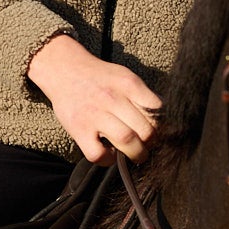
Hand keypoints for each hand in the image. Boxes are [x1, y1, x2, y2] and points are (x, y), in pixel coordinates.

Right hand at [27, 34, 162, 164]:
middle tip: (149, 146)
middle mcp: (113, 98)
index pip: (157, 111)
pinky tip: (110, 152)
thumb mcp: (125, 77)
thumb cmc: (100, 77)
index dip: (163, 127)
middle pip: (146, 129)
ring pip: (126, 141)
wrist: (64, 69)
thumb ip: (143, 96)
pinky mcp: (78, 129)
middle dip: (152, 143)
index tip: (160, 133)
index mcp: (129, 84)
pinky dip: (108, 159)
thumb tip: (163, 121)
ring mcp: (94, 114)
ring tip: (136, 154)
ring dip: (136, 154)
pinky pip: (98, 154)